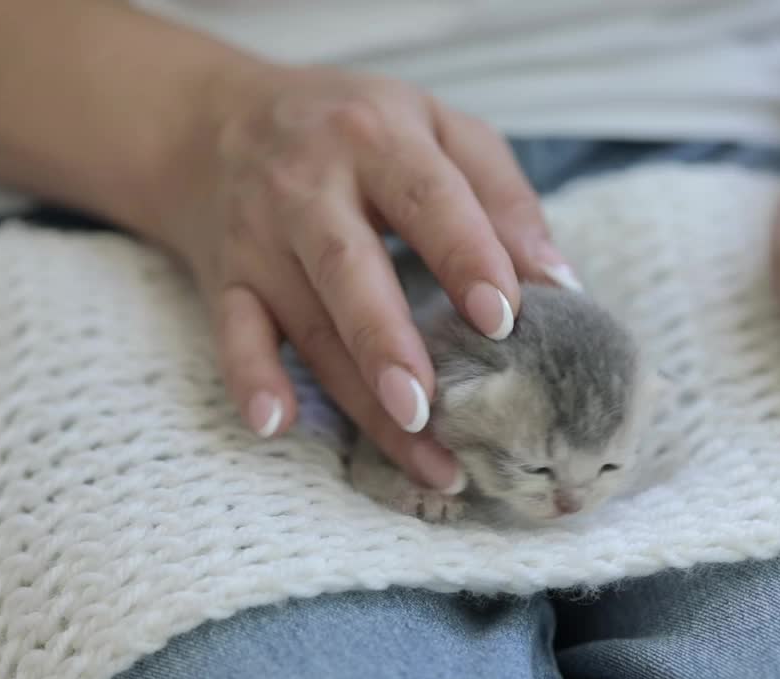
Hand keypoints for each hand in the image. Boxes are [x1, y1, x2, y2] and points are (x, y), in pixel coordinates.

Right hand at [150, 61, 576, 490]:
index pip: (426, 198)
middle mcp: (308, 185)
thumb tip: (559, 283)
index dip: (465, 257)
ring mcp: (259, 237)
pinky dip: (250, 378)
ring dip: (358, 397)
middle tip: (432, 410)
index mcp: (376, 138)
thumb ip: (503, 197)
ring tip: (420, 457)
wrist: (220, 120)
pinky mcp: (226, 276)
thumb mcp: (437, 129)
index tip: (504, 319)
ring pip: (307, 324)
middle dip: (389, 342)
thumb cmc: (357, 130)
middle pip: (348, 268)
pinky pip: (233, 332)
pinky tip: (275, 423)